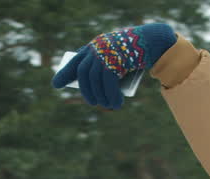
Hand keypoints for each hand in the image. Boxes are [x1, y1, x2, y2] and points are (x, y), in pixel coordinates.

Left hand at [51, 23, 175, 109]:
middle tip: (92, 103)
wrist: (153, 41)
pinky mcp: (114, 60)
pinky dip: (111, 95)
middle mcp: (97, 47)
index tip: (56, 85)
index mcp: (95, 45)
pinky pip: (108, 82)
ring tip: (108, 106)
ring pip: (95, 79)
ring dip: (101, 96)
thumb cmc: (136, 52)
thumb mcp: (117, 58)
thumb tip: (98, 92)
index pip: (76, 60)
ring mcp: (105, 53)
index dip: (65, 73)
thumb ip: (106, 69)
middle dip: (86, 90)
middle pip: (84, 73)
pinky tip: (116, 103)